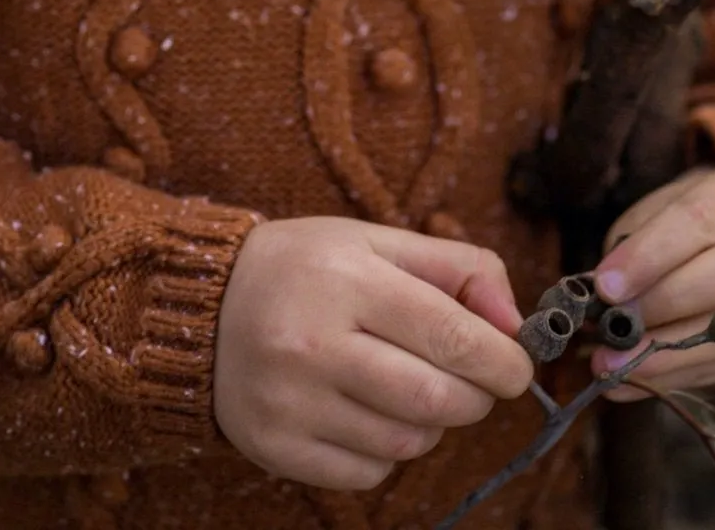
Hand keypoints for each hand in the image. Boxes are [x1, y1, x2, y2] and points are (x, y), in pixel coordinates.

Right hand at [213, 215, 533, 490]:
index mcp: (345, 279)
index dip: (504, 360)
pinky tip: (363, 412)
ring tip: (404, 387)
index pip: (453, 336)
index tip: (516, 366)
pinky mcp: (276, 447)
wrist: (198, 305)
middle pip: (437, 399)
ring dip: (429, 424)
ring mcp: (291, 401)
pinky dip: (384, 453)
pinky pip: (367, 474)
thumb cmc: (303, 268)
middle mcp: (314, 342)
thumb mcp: (372, 241)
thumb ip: (454, 267)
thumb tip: (514, 321)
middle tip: (468, 380)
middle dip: (474, 396)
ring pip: (407, 443)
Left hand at [592, 166, 714, 400]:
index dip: (651, 255)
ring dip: (665, 356)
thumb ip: (639, 240)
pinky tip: (628, 380)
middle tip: (610, 323)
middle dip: (665, 303)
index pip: (701, 221)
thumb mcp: (669, 208)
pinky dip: (671, 379)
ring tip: (610, 364)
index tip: (605, 285)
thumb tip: (602, 292)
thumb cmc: (702, 224)